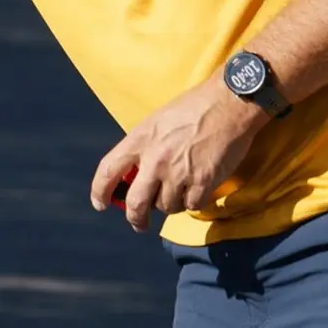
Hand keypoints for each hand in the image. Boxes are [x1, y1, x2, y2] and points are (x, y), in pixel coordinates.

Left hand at [90, 76, 270, 232]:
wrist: (228, 104)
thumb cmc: (193, 108)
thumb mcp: (156, 122)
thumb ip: (143, 147)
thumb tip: (136, 172)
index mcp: (139, 140)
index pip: (108, 171)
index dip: (99, 191)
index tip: (99, 203)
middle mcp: (155, 159)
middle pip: (135, 202)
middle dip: (135, 217)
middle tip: (138, 223)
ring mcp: (179, 173)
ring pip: (165, 206)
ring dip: (170, 204)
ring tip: (178, 191)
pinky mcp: (203, 181)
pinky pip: (191, 206)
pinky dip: (192, 202)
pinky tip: (196, 190)